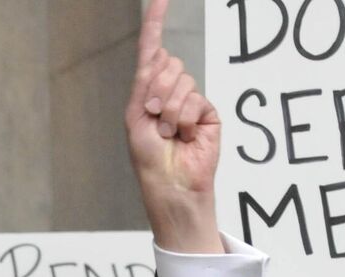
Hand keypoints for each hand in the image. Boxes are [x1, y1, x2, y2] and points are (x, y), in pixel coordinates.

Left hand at [125, 0, 222, 254]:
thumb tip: (163, 54)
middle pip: (168, 64)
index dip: (156, 23)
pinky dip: (187, 117)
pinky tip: (185, 135)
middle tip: (154, 118)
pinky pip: (198, 99)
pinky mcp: (208, 114)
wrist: (172, 185)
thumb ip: (146, 83)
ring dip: (171, 108)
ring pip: (183, 80)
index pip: (152, 50)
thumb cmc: (149, 159)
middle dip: (157, 90)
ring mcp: (190, 103)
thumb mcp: (136, 117)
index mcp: (147, 90)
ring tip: (169, 132)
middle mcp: (169, 92)